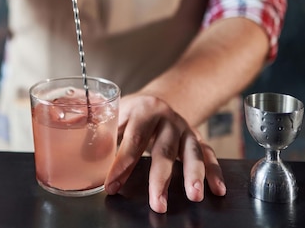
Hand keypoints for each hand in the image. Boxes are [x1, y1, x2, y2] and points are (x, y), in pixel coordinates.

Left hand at [104, 93, 226, 212]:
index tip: (112, 186)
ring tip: (194, 196)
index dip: (122, 164)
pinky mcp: (198, 138)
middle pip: (164, 149)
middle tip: (158, 203)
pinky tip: (217, 190)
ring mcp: (185, 128)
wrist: (155, 102)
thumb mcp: (115, 116)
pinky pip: (209, 154)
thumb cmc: (130, 114)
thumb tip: (87, 160)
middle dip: (161, 178)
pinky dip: (215, 172)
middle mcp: (167, 118)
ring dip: (194, 175)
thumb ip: (104, 135)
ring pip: (192, 151)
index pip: (133, 139)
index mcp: (143, 110)